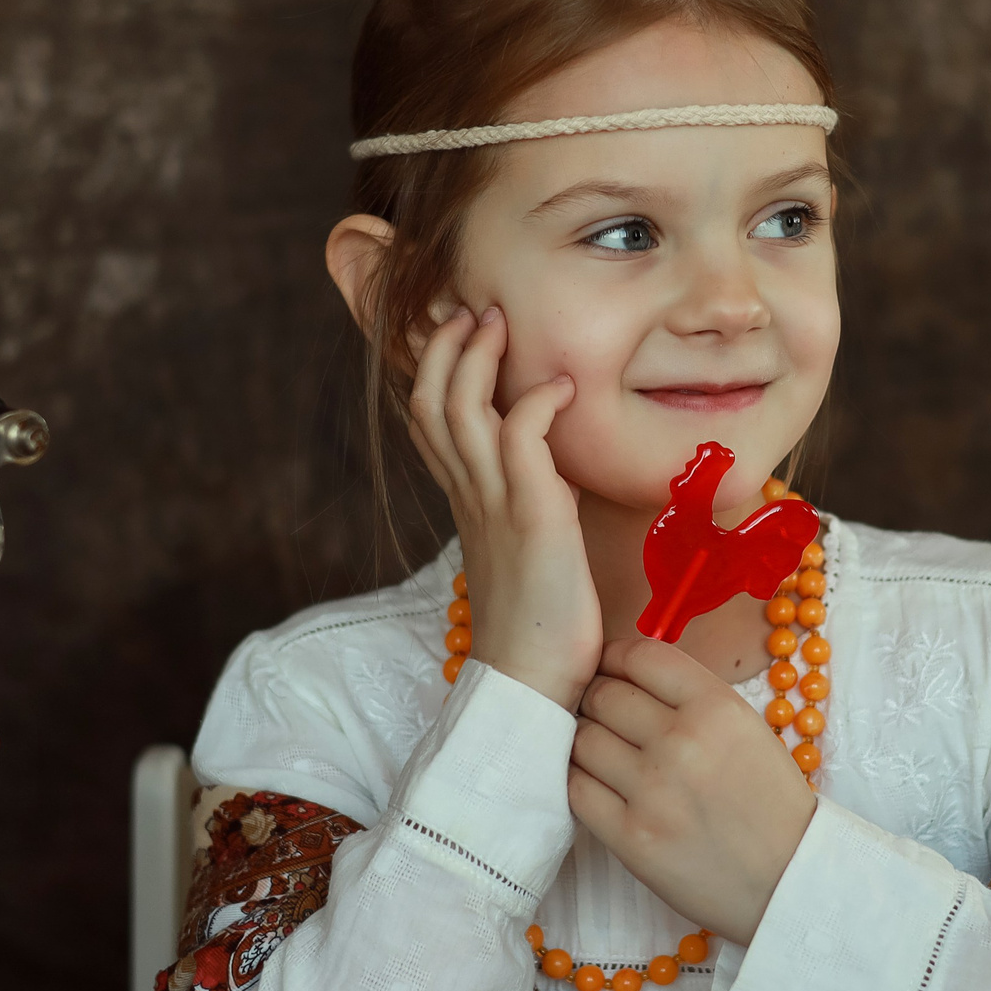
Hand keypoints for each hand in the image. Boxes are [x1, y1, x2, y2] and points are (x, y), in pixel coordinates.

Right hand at [407, 306, 598, 710]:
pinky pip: (521, 437)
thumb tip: (545, 468)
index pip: (428, 418)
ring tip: (499, 321)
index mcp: (463, 500)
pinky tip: (562, 387)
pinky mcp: (531, 516)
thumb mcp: (522, 544)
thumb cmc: (538, 619)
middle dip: (445, 346)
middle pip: (430, 400)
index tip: (454, 328)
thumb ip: (523, 501)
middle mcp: (468, 495)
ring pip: (462, 408)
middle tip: (472, 309)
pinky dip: (538, 401)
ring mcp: (494, 503)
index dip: (433, 366)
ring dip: (479, 357)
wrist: (533, 681)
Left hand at [567, 637, 817, 944]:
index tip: (608, 668)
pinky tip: (598, 784)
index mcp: (717, 707)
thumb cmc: (769, 803)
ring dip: (584, 742)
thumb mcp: (747, 729)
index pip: (640, 656)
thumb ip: (690, 698)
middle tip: (599, 714)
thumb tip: (626, 676)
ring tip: (602, 753)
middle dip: (595, 699)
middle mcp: (683, 742)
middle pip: (603, 695)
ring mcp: (653, 791)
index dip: (614, 658)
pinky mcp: (631, 837)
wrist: (789, 879)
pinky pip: (577, 790)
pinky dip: (580, 782)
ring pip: (582, 740)